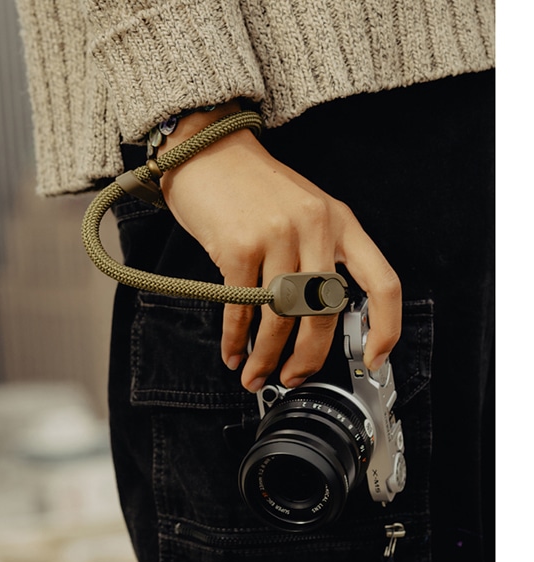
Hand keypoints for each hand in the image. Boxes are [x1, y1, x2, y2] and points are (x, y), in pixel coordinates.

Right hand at [159, 109, 401, 392]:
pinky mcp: (239, 245)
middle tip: (292, 377)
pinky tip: (233, 352)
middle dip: (307, 359)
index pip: (382, 283)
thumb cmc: (254, 187)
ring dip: (265, 356)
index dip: (385, 329)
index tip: (374, 359)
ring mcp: (277, 235)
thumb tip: (313, 319)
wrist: (208, 150)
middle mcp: (315, 227)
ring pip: (280, 317)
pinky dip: (235, 338)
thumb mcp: (303, 212)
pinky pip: (242, 308)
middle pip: (324, 313)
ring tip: (254, 374)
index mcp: (340, 222)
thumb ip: (316, 258)